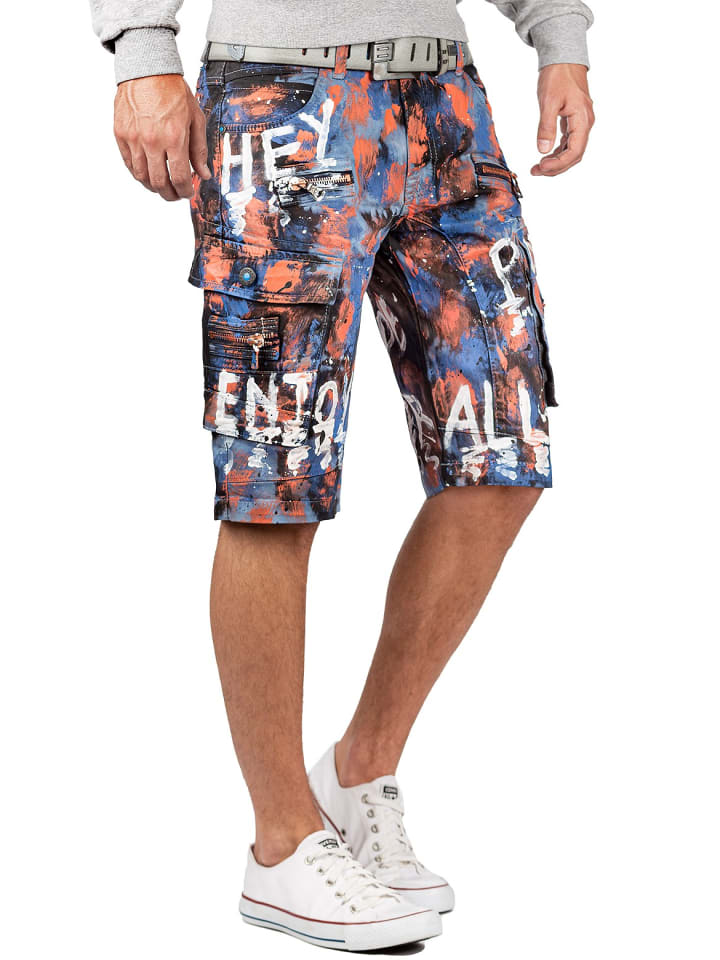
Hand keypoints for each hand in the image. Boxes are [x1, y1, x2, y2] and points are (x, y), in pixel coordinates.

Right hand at [114, 74, 210, 200]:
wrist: (146, 69)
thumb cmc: (172, 90)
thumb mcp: (195, 119)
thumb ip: (199, 149)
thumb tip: (203, 173)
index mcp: (173, 137)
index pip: (180, 178)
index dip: (185, 191)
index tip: (187, 192)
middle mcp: (152, 141)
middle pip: (159, 183)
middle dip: (169, 194)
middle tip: (175, 194)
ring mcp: (134, 139)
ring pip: (142, 177)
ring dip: (153, 186)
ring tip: (162, 185)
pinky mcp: (121, 134)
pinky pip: (129, 164)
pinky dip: (139, 173)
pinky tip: (148, 173)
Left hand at [532, 63, 593, 176]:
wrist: (563, 58)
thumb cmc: (557, 76)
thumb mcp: (548, 101)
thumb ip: (546, 127)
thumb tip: (543, 150)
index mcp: (582, 119)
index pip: (574, 151)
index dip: (559, 164)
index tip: (542, 167)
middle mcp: (585, 123)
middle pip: (575, 155)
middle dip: (556, 167)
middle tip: (536, 171)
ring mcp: (581, 122)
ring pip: (572, 150)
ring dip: (556, 161)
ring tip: (538, 167)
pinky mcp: (574, 120)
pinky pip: (569, 142)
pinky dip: (558, 152)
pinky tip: (545, 155)